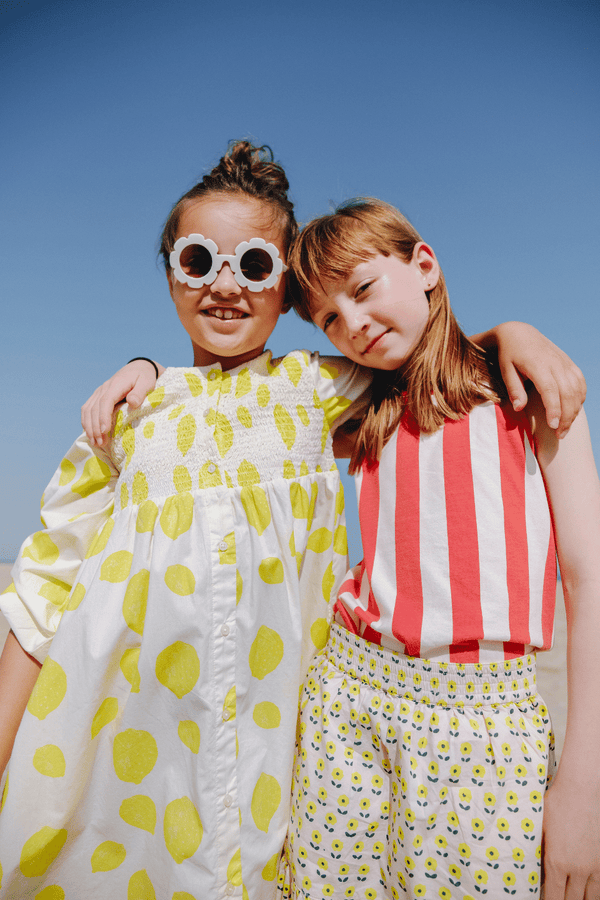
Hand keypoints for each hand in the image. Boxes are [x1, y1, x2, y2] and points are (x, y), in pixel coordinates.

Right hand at [81, 360, 161, 445]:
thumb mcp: (147, 383)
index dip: (103, 417)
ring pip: (88, 410)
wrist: (138, 368)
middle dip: (96, 427)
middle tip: (100, 443)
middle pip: (94, 408)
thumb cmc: (144, 378)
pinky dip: (86, 422)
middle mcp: (104, 388)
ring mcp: (99, 392)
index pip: (106, 401)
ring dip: (89, 427)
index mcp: (116, 385)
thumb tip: (132, 402)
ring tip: (95, 442)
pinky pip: (87, 409)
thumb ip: (140, 392)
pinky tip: (90, 433)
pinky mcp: (97, 396)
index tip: (105, 431)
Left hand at [493, 322, 585, 436]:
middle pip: (567, 392)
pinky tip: (574, 411)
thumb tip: (519, 408)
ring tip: (565, 428)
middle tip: (560, 434)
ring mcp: (564, 362)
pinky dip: (580, 398)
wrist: (519, 333)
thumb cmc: (508, 354)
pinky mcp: (569, 363)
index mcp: (537, 364)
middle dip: (567, 416)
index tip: (553, 426)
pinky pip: (580, 382)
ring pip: (577, 389)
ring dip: (575, 410)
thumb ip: (514, 389)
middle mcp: (555, 363)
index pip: (550, 389)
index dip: (554, 409)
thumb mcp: (505, 369)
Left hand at [542, 777, 599, 898]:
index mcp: (556, 862)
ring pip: (590, 898)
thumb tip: (537, 869)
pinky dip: (593, 892)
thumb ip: (540, 852)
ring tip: (572, 896)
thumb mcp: (540, 828)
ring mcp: (594, 865)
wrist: (581, 790)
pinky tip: (587, 892)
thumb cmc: (557, 804)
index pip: (553, 897)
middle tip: (557, 898)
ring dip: (580, 899)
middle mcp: (577, 868)